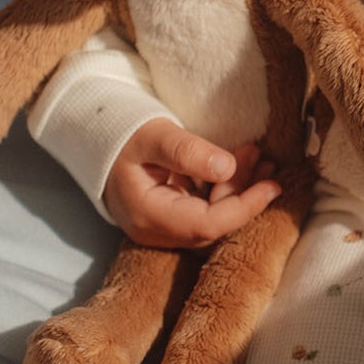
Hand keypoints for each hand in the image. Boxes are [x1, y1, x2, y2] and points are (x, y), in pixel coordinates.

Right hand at [103, 118, 280, 249]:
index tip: (272, 185)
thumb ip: (187, 151)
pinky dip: (223, 189)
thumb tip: (227, 168)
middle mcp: (155, 230)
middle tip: (265, 160)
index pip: (208, 225)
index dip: (245, 207)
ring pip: (211, 218)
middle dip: (244, 194)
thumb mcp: (153, 135)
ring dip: (237, 190)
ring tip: (258, 158)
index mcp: (149, 215)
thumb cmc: (120, 133)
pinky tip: (239, 164)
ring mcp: (160, 227)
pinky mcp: (167, 216)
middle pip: (213, 224)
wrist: (91, 136)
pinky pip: (203, 210)